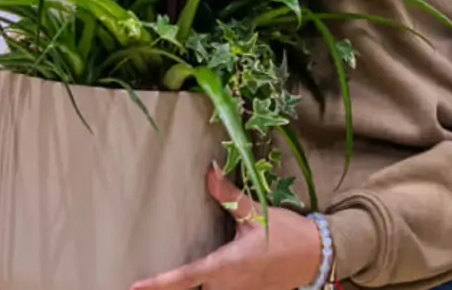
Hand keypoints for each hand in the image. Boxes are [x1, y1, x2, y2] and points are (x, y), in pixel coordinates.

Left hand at [130, 163, 322, 289]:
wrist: (315, 255)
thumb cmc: (285, 233)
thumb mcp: (257, 213)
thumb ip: (230, 197)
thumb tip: (209, 173)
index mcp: (227, 266)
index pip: (186, 278)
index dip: (160, 284)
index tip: (136, 286)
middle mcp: (229, 287)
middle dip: (170, 289)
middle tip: (144, 285)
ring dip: (191, 287)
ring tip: (165, 284)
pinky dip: (209, 287)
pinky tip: (199, 281)